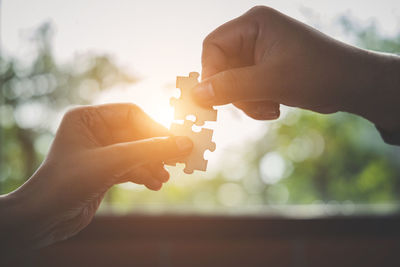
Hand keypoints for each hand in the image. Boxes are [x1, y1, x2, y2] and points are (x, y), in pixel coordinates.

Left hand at [0, 103, 192, 252]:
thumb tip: (183, 144)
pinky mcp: (103, 169)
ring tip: (164, 178)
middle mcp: (93, 131)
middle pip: (136, 134)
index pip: (131, 114)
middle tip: (177, 160)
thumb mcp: (113, 162)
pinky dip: (143, 174)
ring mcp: (99, 151)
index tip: (175, 142)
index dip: (155, 128)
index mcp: (87, 118)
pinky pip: (130, 166)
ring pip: (135, 152)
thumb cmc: (67, 183)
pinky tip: (154, 184)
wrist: (44, 218)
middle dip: (155, 150)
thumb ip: (150, 151)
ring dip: (151, 164)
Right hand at [192, 6, 399, 130]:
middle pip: (221, 66)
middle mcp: (254, 34)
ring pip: (232, 81)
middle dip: (234, 91)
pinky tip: (274, 107)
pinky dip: (255, 102)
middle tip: (251, 105)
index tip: (214, 97)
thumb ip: (230, 87)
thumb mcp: (269, 82)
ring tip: (269, 108)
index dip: (210, 72)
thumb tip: (196, 94)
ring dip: (246, 101)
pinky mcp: (266, 69)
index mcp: (254, 23)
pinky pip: (246, 88)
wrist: (352, 85)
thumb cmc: (317, 74)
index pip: (213, 45)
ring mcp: (260, 52)